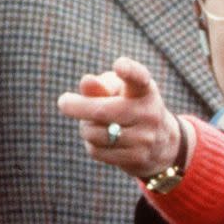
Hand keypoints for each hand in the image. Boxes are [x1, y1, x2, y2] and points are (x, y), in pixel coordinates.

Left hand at [57, 55, 188, 179]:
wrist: (160, 143)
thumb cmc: (129, 106)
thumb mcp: (120, 90)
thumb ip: (101, 85)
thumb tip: (86, 82)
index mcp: (145, 89)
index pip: (139, 78)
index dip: (129, 71)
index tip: (119, 65)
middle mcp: (149, 113)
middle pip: (101, 111)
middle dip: (76, 107)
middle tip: (63, 102)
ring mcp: (145, 138)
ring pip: (95, 134)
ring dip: (86, 128)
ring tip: (93, 124)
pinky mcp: (137, 158)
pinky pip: (97, 151)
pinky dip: (91, 144)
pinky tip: (101, 140)